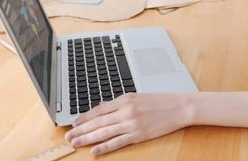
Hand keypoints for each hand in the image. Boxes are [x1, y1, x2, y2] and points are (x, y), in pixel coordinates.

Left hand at [65, 93, 190, 155]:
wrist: (179, 107)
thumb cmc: (160, 102)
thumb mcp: (138, 97)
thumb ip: (120, 103)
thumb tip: (103, 108)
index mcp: (125, 99)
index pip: (99, 109)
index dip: (84, 117)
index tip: (74, 123)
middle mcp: (126, 111)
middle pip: (98, 121)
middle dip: (81, 129)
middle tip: (68, 136)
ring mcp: (132, 123)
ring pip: (104, 132)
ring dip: (88, 138)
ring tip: (76, 143)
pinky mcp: (138, 134)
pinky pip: (118, 142)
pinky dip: (105, 147)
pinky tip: (95, 151)